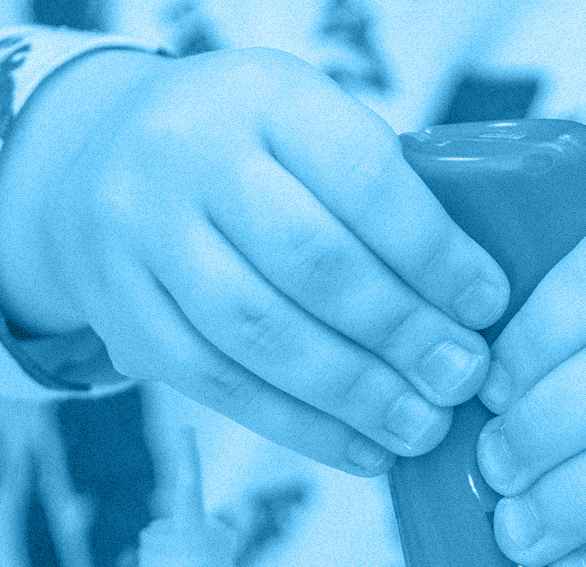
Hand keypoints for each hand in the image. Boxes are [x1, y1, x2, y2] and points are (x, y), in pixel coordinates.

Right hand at [0, 48, 507, 474]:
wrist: (99, 161)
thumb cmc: (249, 159)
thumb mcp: (309, 135)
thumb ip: (379, 201)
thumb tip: (471, 313)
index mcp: (265, 96)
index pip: (363, 177)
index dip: (432, 252)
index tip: (486, 306)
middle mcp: (190, 154)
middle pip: (311, 262)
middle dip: (400, 332)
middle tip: (461, 380)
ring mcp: (143, 234)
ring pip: (260, 332)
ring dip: (356, 394)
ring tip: (420, 427)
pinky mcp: (122, 312)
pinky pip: (219, 384)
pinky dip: (302, 428)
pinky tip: (363, 451)